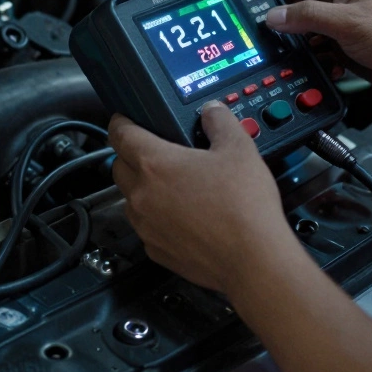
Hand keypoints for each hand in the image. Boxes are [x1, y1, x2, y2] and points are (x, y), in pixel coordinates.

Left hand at [109, 103, 298, 294]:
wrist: (253, 259)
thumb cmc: (243, 207)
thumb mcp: (239, 149)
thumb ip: (221, 122)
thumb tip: (213, 112)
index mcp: (155, 163)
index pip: (120, 134)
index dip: (120, 122)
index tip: (123, 120)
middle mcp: (142, 195)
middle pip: (118, 167)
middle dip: (130, 156)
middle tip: (155, 151)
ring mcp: (146, 226)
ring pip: (130, 200)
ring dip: (143, 189)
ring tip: (174, 186)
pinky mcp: (156, 251)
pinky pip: (146, 228)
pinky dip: (157, 219)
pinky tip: (183, 217)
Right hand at [267, 0, 371, 94]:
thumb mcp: (346, 22)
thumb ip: (307, 16)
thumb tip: (275, 14)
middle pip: (296, 3)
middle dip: (280, 18)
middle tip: (261, 31)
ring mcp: (342, 24)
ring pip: (305, 30)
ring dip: (296, 43)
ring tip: (285, 53)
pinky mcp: (346, 46)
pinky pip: (318, 50)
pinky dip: (312, 59)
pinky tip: (313, 67)